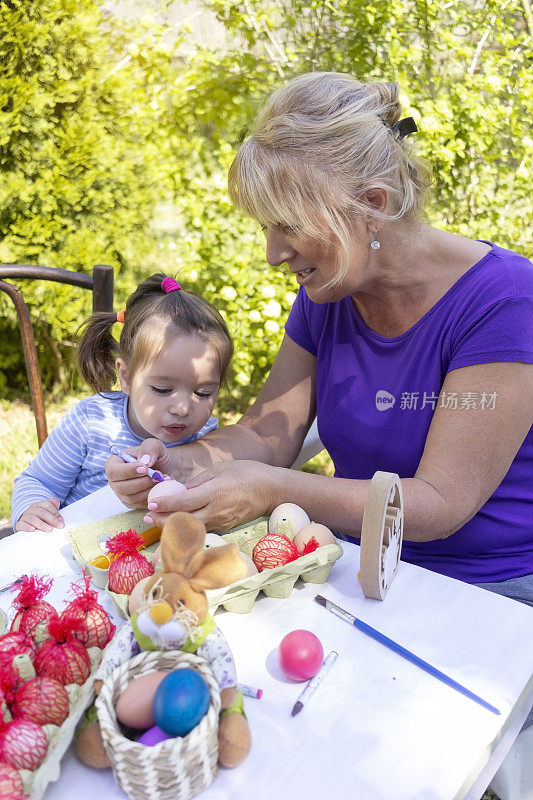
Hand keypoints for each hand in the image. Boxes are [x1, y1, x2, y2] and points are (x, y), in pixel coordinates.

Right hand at [16, 498, 63, 531]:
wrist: (27, 523)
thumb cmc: (41, 518)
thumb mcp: (48, 512)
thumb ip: (53, 507)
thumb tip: (56, 502)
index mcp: (39, 505)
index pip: (47, 505)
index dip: (55, 512)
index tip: (61, 520)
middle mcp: (32, 509)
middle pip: (41, 512)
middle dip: (52, 519)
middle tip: (60, 526)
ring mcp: (25, 516)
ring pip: (32, 518)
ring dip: (41, 524)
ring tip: (50, 530)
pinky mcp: (20, 525)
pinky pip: (21, 524)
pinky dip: (26, 526)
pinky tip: (33, 529)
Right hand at [105, 438, 181, 508]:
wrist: (169, 469)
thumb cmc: (158, 456)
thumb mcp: (156, 446)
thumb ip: (149, 447)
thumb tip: (144, 461)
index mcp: (115, 463)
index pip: (113, 470)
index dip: (128, 471)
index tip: (145, 469)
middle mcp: (115, 480)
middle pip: (121, 487)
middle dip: (142, 482)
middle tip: (158, 475)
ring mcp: (122, 494)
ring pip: (131, 498)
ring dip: (149, 489)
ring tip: (163, 480)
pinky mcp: (132, 504)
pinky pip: (139, 505)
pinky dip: (152, 497)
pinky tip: (162, 488)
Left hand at [143, 460, 279, 531]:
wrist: (271, 490)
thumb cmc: (246, 473)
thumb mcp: (220, 469)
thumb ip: (198, 481)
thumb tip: (179, 490)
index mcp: (215, 493)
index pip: (185, 501)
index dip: (166, 503)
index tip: (152, 504)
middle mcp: (217, 510)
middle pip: (184, 520)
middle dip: (163, 520)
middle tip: (148, 517)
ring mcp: (222, 521)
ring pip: (192, 527)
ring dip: (174, 525)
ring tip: (158, 520)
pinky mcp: (226, 527)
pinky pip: (203, 528)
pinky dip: (188, 526)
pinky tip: (178, 523)